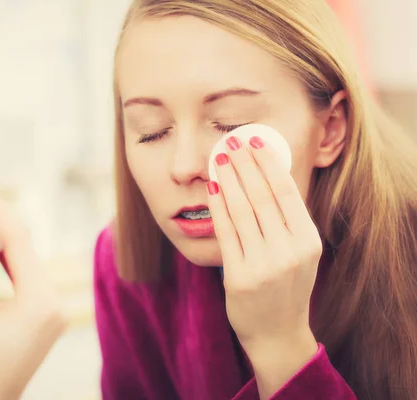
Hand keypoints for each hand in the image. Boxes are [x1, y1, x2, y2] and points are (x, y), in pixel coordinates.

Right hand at [0, 183, 67, 399]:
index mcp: (39, 299)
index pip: (18, 241)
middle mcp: (54, 301)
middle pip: (26, 248)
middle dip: (0, 219)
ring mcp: (53, 308)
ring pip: (27, 260)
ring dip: (4, 238)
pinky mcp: (46, 314)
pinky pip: (28, 276)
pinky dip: (9, 260)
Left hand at [207, 135, 319, 395]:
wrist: (277, 334)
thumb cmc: (286, 287)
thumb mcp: (300, 254)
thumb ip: (289, 220)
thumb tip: (269, 174)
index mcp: (308, 242)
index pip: (286, 193)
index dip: (268, 164)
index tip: (255, 141)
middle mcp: (289, 252)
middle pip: (262, 197)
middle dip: (245, 165)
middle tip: (231, 140)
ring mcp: (265, 266)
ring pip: (242, 211)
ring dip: (228, 180)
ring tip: (219, 158)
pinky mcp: (240, 278)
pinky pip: (227, 233)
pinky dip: (218, 207)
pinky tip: (212, 188)